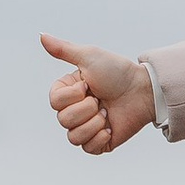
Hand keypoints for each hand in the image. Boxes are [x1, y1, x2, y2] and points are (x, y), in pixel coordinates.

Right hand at [42, 34, 153, 155]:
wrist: (142, 91)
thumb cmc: (117, 72)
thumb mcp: (88, 56)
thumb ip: (63, 49)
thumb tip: (41, 35)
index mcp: (68, 92)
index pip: (55, 102)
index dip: (72, 95)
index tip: (88, 85)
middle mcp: (74, 110)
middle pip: (63, 120)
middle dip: (86, 108)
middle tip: (101, 100)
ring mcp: (86, 127)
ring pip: (73, 137)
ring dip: (93, 123)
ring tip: (106, 113)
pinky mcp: (99, 142)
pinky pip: (87, 148)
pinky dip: (100, 138)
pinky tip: (110, 127)